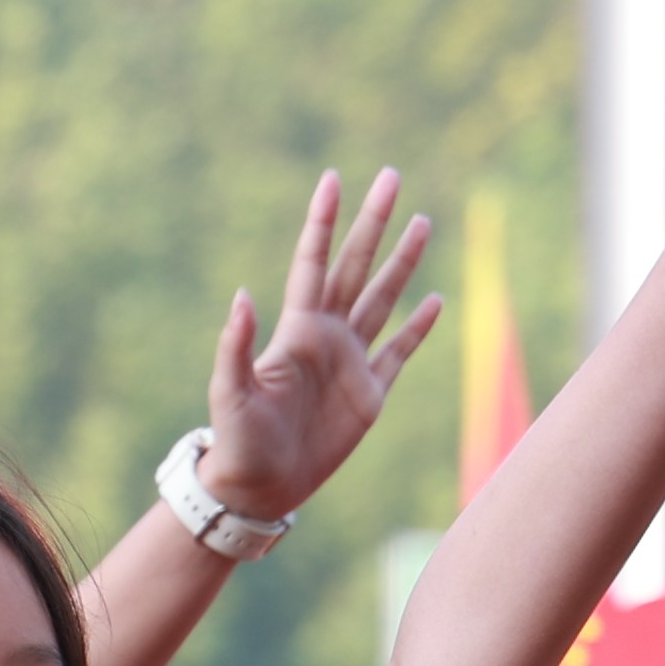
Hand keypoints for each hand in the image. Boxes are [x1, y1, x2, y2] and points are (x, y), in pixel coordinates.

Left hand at [194, 168, 442, 519]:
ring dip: (402, 262)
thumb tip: (242, 296)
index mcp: (296, 330)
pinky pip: (400, 351)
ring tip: (423, 223)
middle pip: (357, 266)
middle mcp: (327, 337)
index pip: (313, 262)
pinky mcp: (370, 395)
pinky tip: (435, 299)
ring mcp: (351, 362)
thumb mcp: (229, 393)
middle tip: (391, 177)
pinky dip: (419, 327)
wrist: (260, 487)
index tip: (333, 180)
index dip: (323, 222)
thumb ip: (236, 345)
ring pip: (384, 298)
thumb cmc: (236, 441)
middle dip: (374, 223)